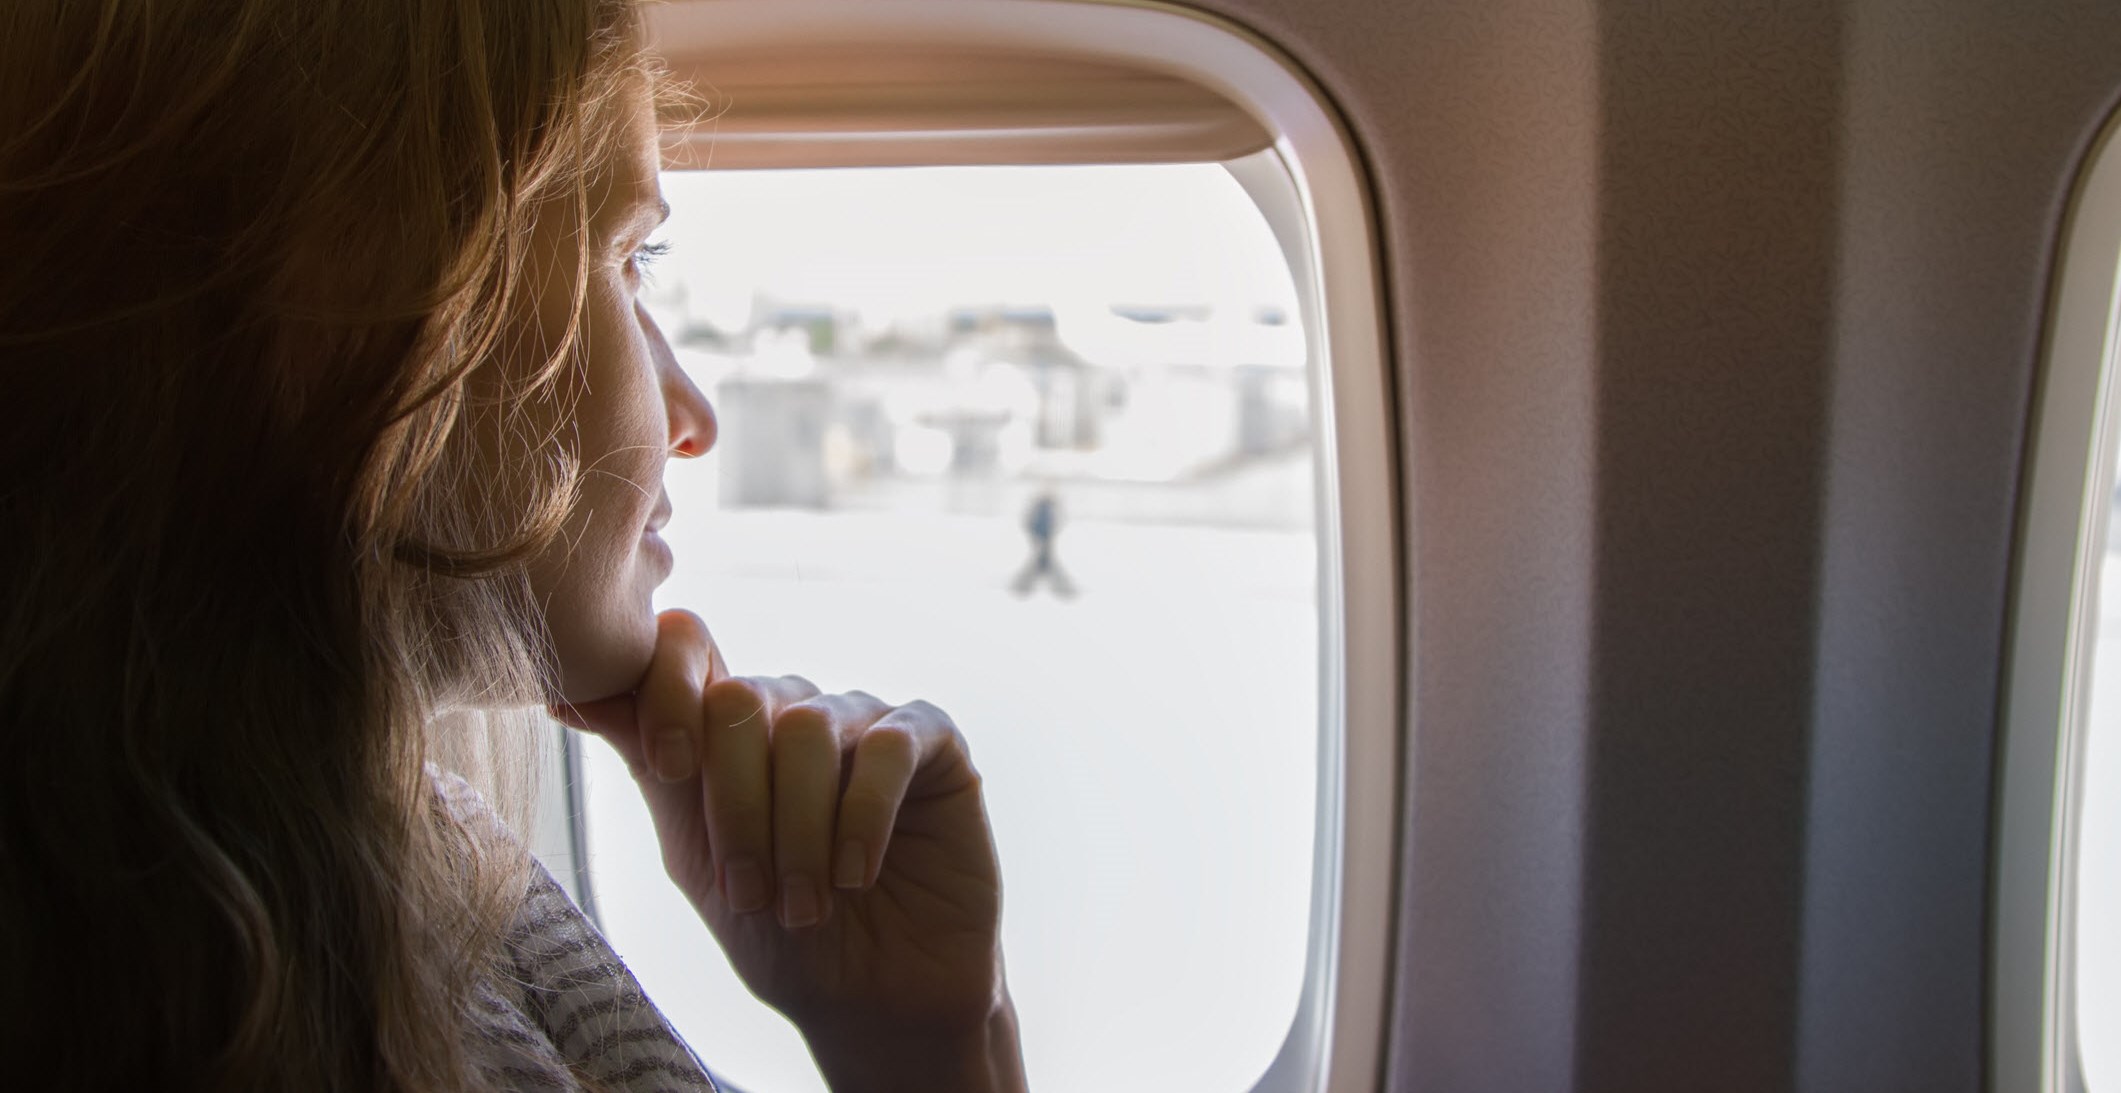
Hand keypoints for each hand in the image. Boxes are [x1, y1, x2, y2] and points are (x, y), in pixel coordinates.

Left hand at [554, 610, 1026, 1091]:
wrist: (872, 1000)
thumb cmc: (780, 931)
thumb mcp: (697, 854)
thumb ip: (651, 765)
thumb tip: (565, 690)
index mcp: (730, 725)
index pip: (686, 645)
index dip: (666, 689)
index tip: (669, 768)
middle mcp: (796, 707)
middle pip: (741, 698)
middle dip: (736, 806)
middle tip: (750, 894)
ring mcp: (866, 719)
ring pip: (810, 728)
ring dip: (798, 831)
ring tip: (806, 905)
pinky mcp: (934, 742)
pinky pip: (888, 747)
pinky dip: (862, 817)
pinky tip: (856, 874)